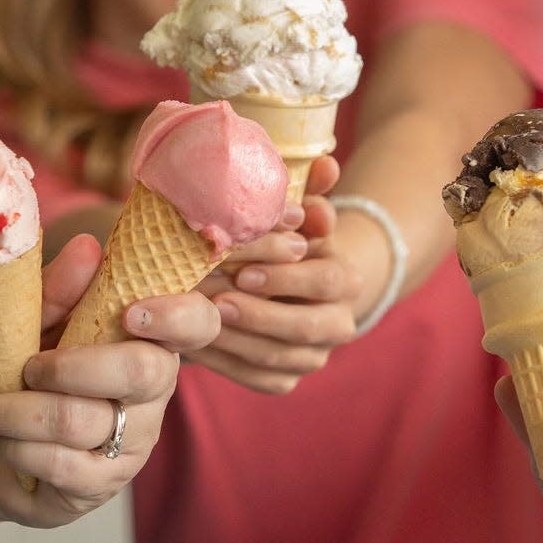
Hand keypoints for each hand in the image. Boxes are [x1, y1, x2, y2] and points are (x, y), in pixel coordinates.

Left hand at [0, 234, 219, 526]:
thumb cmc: (19, 367)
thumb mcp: (33, 320)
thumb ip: (59, 290)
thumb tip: (87, 247)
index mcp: (149, 339)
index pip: (197, 324)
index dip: (178, 317)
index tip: (133, 313)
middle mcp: (154, 392)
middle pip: (143, 372)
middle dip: (72, 366)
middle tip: (27, 365)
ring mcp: (131, 442)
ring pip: (81, 420)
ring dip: (14, 410)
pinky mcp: (100, 484)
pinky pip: (58, 462)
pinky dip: (10, 443)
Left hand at [189, 156, 362, 393]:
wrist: (284, 286)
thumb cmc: (284, 240)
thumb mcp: (295, 215)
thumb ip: (309, 190)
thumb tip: (326, 162)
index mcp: (346, 279)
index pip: (327, 281)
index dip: (287, 278)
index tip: (244, 272)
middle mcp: (339, 323)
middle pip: (307, 328)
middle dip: (261, 316)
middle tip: (216, 304)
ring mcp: (314, 356)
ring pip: (280, 359)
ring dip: (237, 342)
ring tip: (197, 325)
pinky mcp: (288, 379)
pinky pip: (260, 379)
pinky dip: (228, 365)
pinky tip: (195, 347)